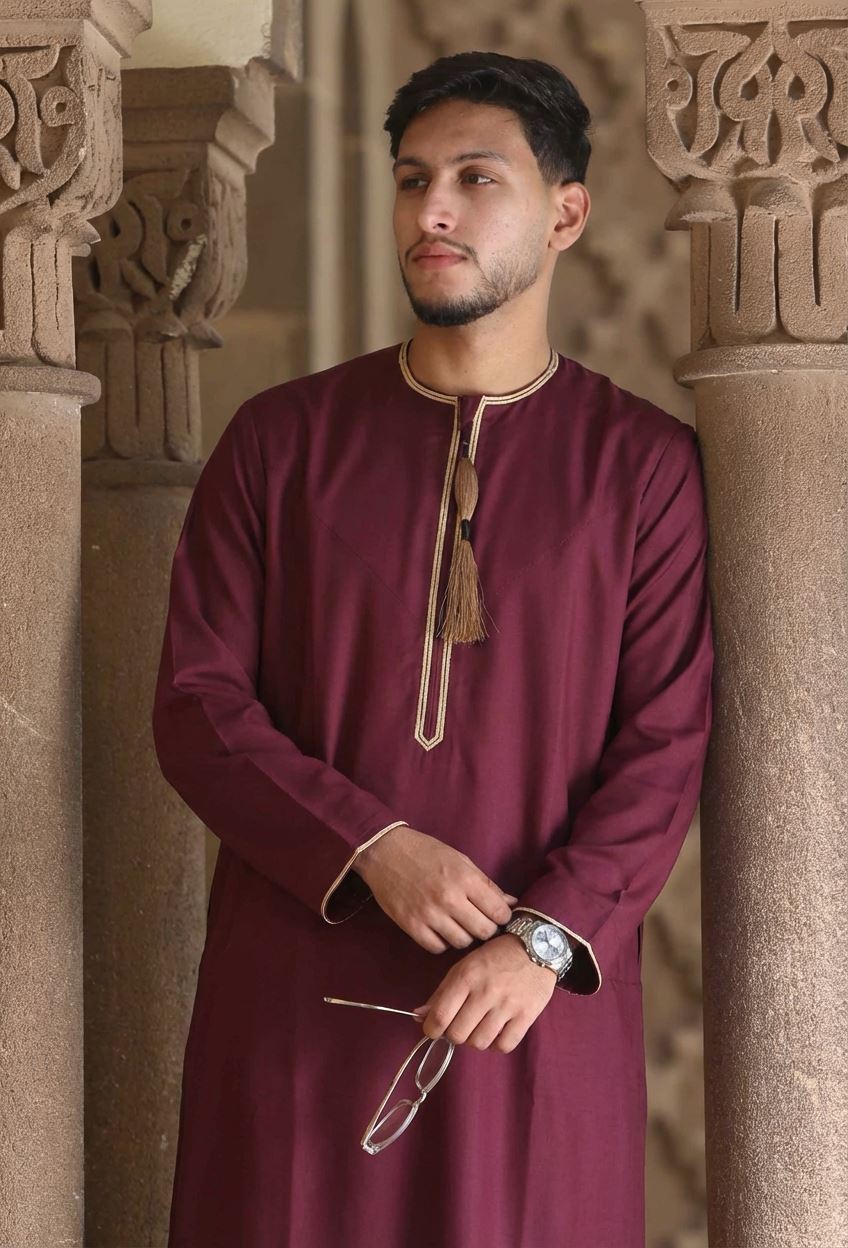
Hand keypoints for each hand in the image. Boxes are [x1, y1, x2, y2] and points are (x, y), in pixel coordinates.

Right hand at [354, 825, 518, 953]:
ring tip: (459, 924)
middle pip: (484, 932)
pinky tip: (441, 929)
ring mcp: (429, 914)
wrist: (385, 851)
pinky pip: (437, 948)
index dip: (502, 916)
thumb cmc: (426, 852)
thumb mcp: (460, 860)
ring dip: (464, 936)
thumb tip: (511, 903)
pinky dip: (442, 942)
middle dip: (486, 929)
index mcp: (465, 878)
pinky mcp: (411, 925)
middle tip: (479, 921)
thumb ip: (486, 884)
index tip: (496, 914)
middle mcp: (449, 898)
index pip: (499, 912)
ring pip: (462, 943)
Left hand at [411, 933, 557, 1052]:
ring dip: (474, 1039)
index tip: (433, 1029)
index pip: (440, 1016)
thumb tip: (418, 1016)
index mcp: (466, 976)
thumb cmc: (495, 956)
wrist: (538, 947)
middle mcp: (486, 992)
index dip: (431, 1029)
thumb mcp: (464, 966)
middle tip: (459, 1024)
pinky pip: (503, 1046)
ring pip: (479, 1043)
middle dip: (453, 1034)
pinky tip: (495, 1031)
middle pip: (458, 1034)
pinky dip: (496, 1044)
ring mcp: (507, 1005)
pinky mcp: (526, 1016)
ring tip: (478, 1027)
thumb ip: (441, 993)